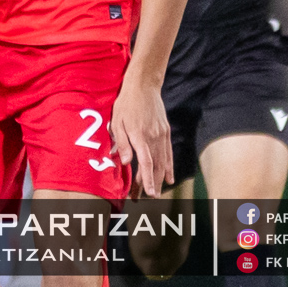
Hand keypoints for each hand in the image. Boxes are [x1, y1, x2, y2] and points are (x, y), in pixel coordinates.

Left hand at [109, 73, 171, 198]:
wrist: (143, 86)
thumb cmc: (126, 104)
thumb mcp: (117, 121)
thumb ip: (123, 143)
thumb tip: (127, 162)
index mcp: (140, 136)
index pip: (146, 163)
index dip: (147, 179)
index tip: (148, 193)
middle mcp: (154, 137)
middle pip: (155, 166)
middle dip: (151, 184)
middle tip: (145, 200)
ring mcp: (162, 135)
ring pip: (163, 161)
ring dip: (159, 179)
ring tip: (155, 194)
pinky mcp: (166, 132)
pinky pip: (168, 153)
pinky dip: (169, 166)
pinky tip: (169, 178)